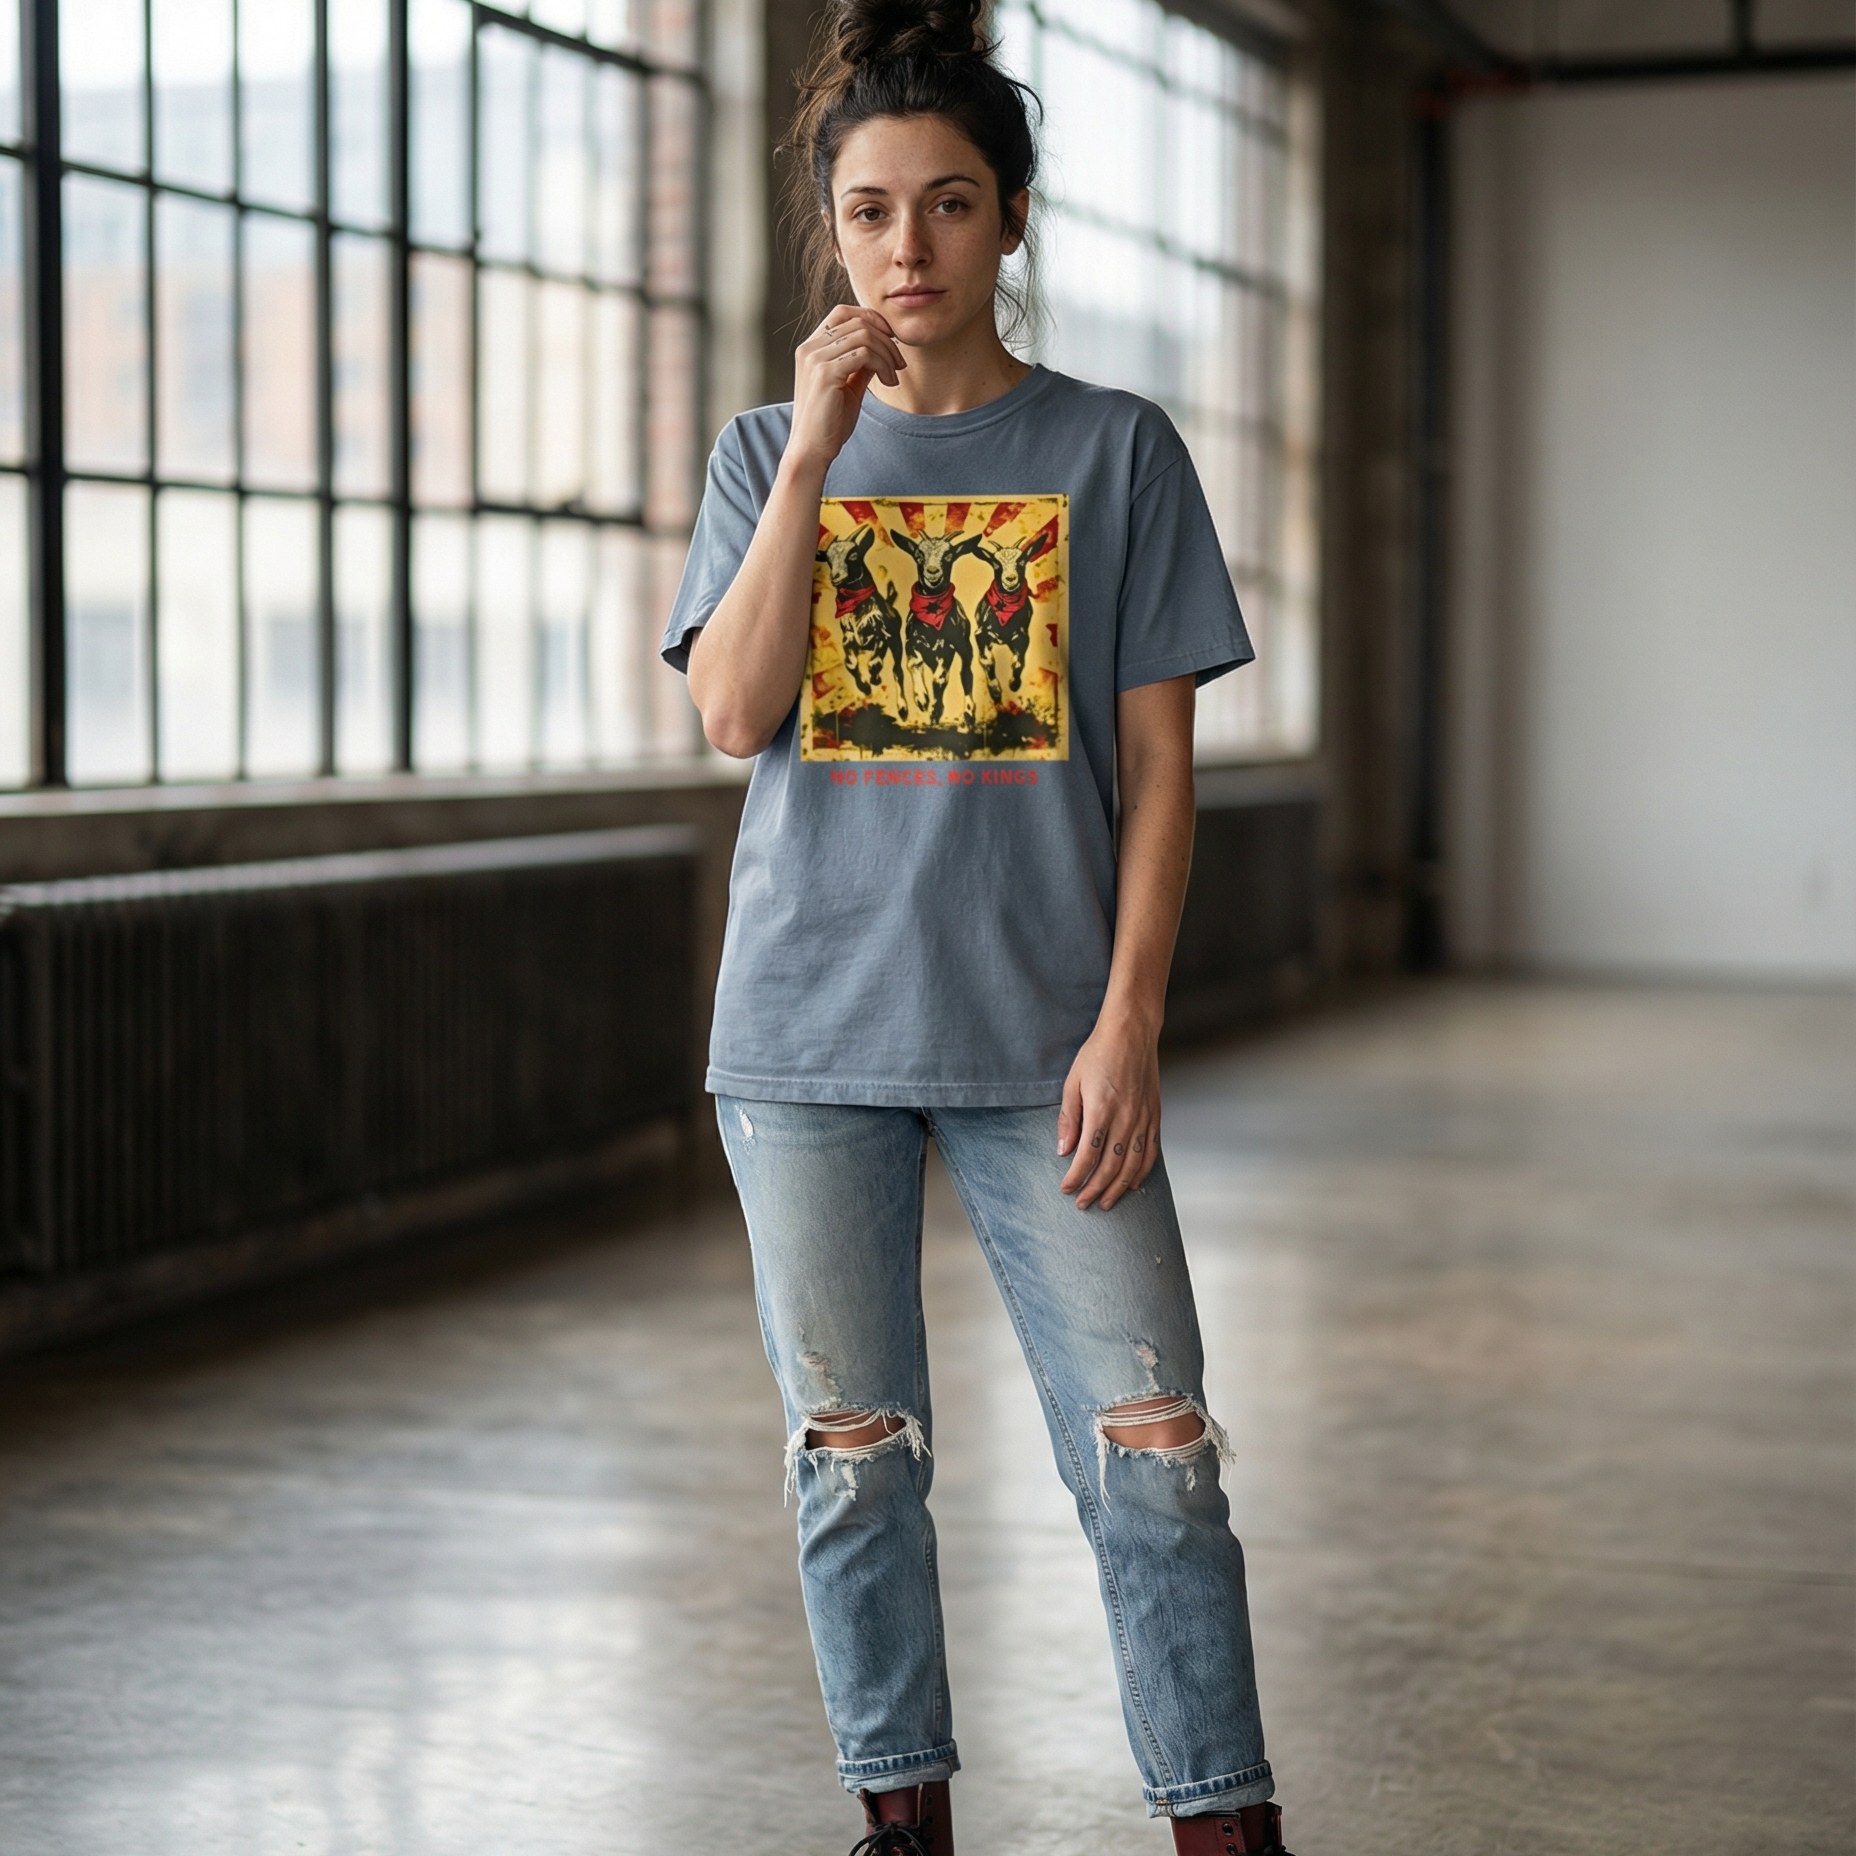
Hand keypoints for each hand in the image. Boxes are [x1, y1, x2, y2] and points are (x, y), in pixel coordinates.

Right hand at [788, 306, 905, 472]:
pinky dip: (883, 365)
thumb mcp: (849, 387)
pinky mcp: (825, 373)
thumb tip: (882, 349)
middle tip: (899, 363)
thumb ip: (861, 365)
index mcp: (811, 348)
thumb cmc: (828, 424)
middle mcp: (810, 348)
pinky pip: (864, 354)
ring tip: (893, 376)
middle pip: (858, 321)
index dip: (872, 319)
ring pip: (864, 336)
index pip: (843, 313)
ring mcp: (815, 359)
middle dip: (887, 340)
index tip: (891, 340)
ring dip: (887, 354)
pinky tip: (888, 382)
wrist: (811, 451)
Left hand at [1057, 1009, 1162, 1210]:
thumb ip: (1069, 1119)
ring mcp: (1143, 1117)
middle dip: (1095, 1189)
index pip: (1088, 1154)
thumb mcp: (1073, 1082)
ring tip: (1107, 1203)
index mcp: (1101, 1109)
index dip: (1076, 1176)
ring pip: (1133, 1164)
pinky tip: (1133, 1184)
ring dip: (1118, 1187)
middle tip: (1083, 1204)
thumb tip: (1063, 1150)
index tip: (1066, 1189)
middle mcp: (1126, 1117)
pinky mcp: (1155, 1114)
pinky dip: (1142, 1171)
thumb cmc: (1098, 1054)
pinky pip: (1151, 1151)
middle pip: (1111, 1165)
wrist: (1131, 1032)